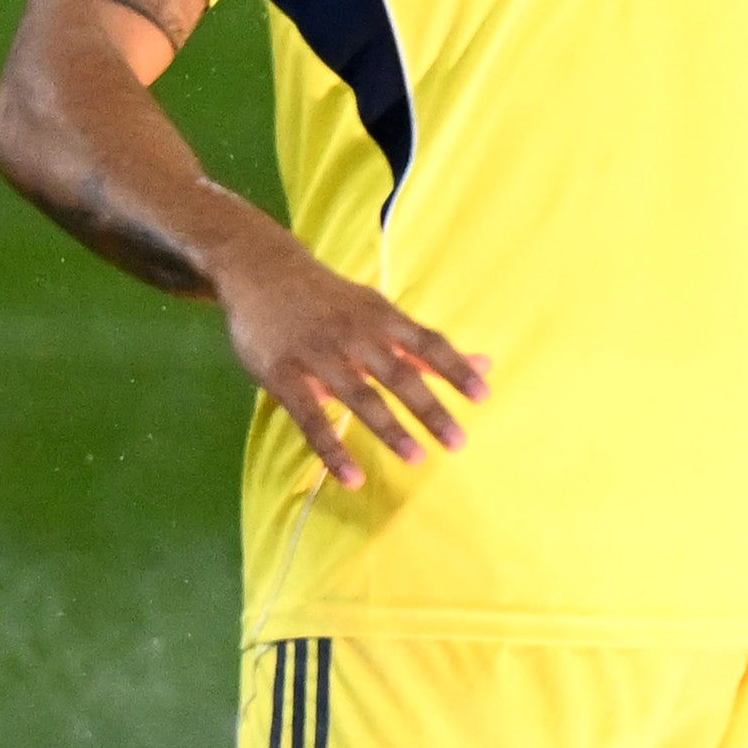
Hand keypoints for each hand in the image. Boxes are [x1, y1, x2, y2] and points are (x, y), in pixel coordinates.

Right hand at [212, 241, 487, 486]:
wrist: (260, 270)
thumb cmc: (331, 301)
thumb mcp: (379, 312)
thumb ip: (426, 346)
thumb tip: (486, 364)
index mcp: (382, 318)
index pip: (428, 343)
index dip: (455, 369)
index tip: (483, 396)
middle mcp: (354, 336)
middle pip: (399, 375)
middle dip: (430, 410)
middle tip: (458, 442)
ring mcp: (318, 356)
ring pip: (359, 397)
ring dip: (390, 430)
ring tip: (417, 459)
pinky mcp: (283, 376)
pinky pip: (310, 419)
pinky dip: (332, 451)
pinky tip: (352, 478)